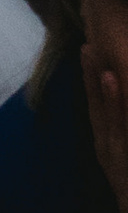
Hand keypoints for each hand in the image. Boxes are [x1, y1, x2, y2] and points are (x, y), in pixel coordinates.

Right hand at [83, 47, 127, 212]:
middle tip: (90, 48)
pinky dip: (123, 119)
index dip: (89, 79)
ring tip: (108, 73)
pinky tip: (125, 106)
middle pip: (99, 111)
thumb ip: (116, 127)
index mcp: (104, 143)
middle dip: (93, 80)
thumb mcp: (118, 154)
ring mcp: (119, 159)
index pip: (94, 107)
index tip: (88, 50)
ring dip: (111, 100)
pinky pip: (124, 140)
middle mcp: (108, 149)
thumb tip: (113, 95)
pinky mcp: (126, 164)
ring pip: (114, 126)